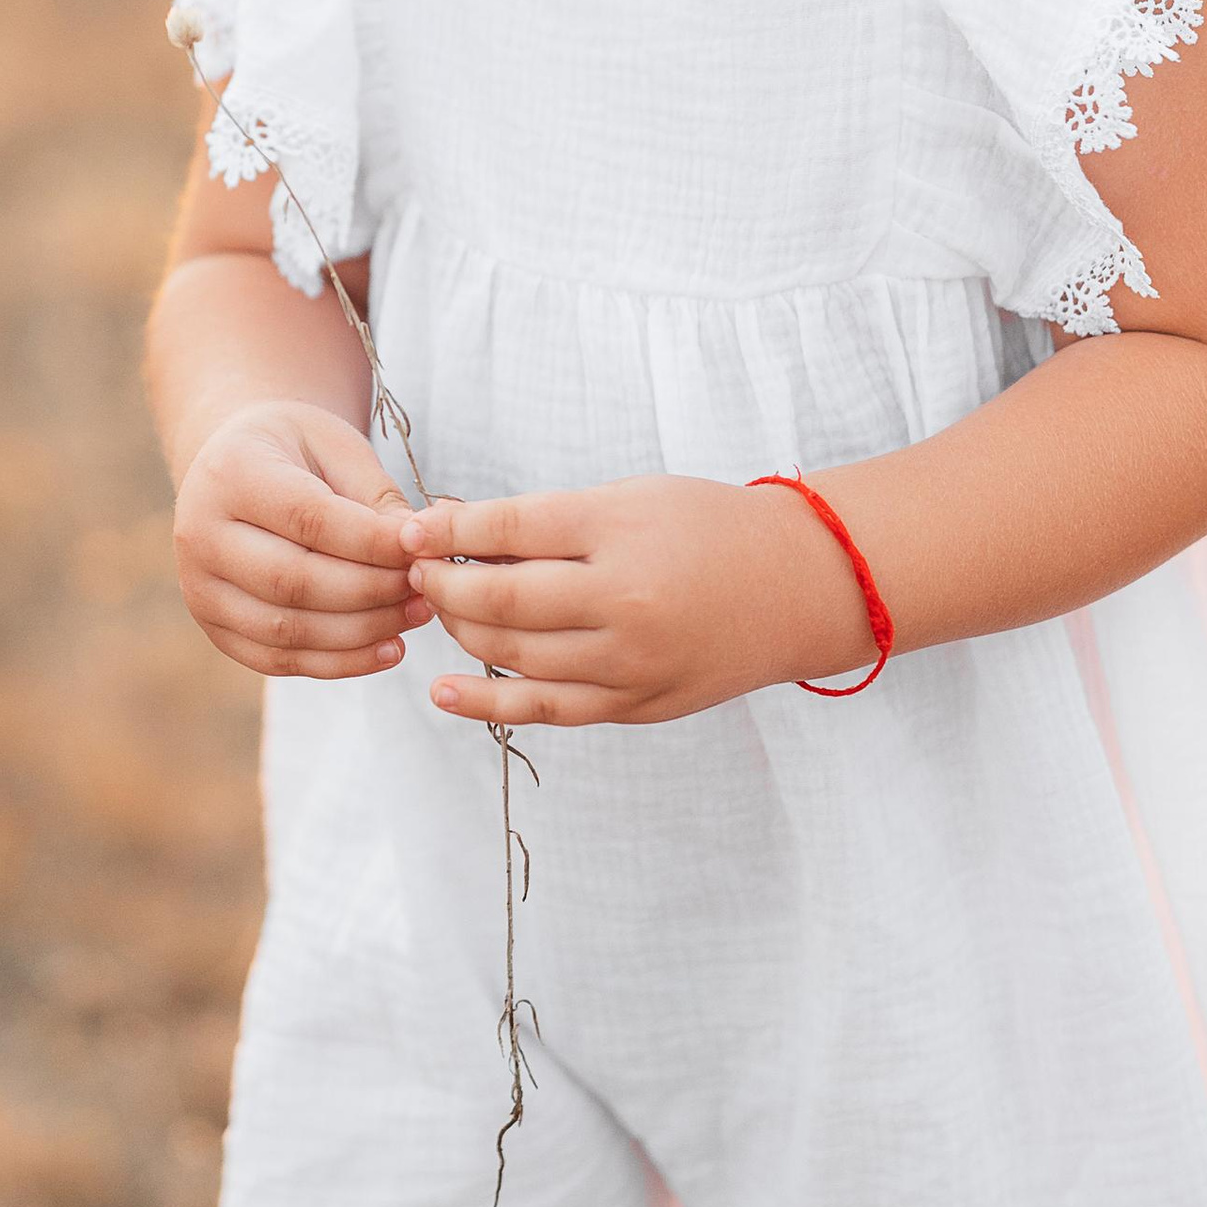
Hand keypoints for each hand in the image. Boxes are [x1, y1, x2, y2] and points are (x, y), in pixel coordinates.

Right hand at [173, 401, 416, 681]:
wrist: (234, 467)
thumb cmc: (295, 450)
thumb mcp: (336, 446)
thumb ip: (376, 497)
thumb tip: (420, 548)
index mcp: (230, 474)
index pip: (308, 519)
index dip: (372, 542)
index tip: (425, 548)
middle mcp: (200, 535)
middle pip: (293, 581)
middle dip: (371, 591)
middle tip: (427, 588)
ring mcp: (199, 589)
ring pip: (287, 630)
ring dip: (362, 632)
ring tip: (416, 615)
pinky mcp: (215, 628)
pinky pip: (279, 660)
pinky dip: (340, 662)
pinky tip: (389, 649)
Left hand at [402, 474, 872, 727]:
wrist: (797, 586)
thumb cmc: (707, 527)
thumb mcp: (630, 497)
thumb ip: (548, 520)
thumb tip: (453, 531)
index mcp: (622, 529)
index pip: (509, 528)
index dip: (447, 529)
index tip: (409, 528)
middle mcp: (624, 598)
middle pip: (502, 598)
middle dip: (444, 584)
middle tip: (415, 571)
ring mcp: (631, 660)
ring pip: (515, 654)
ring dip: (463, 631)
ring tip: (442, 609)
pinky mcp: (636, 704)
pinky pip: (547, 709)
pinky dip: (488, 704)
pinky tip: (444, 692)